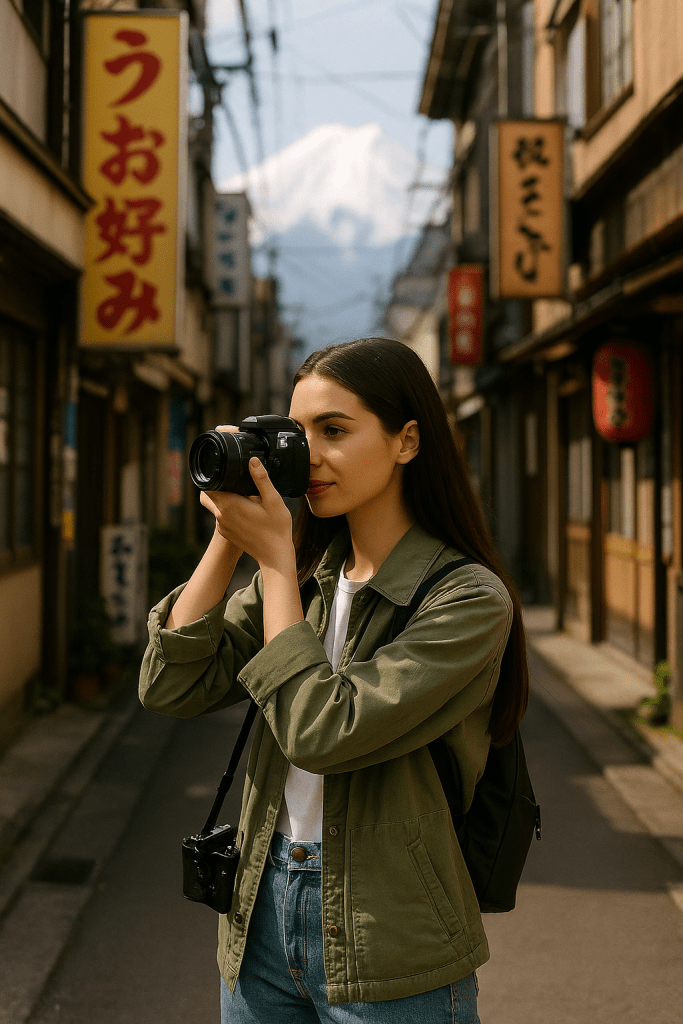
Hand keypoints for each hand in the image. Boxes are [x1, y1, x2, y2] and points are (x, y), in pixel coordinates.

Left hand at [199, 452, 294, 571]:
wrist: (275, 556)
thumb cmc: (276, 529)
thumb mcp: (273, 500)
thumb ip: (262, 479)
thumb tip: (252, 460)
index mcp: (229, 505)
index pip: (209, 485)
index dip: (214, 476)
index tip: (225, 471)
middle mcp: (221, 516)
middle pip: (207, 495)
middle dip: (216, 486)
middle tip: (233, 481)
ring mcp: (222, 526)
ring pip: (214, 506)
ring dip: (222, 498)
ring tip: (241, 495)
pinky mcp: (226, 533)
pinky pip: (221, 517)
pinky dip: (227, 511)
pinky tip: (244, 510)